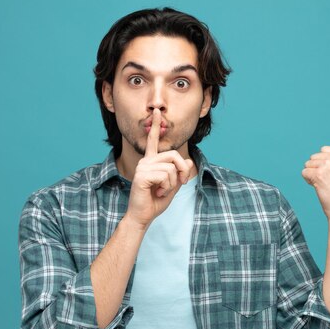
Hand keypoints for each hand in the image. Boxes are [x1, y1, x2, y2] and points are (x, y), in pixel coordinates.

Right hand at [124, 108, 194, 229]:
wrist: (143, 216)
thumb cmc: (155, 202)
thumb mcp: (173, 186)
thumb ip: (180, 173)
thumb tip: (187, 160)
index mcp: (152, 161)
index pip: (154, 141)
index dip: (156, 126)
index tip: (157, 112)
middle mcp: (146, 161)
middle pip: (174, 155)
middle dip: (183, 171)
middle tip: (181, 183)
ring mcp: (142, 167)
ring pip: (171, 168)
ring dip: (173, 183)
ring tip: (162, 191)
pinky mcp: (141, 175)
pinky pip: (165, 175)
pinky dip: (167, 187)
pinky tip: (157, 193)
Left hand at [302, 146, 329, 221]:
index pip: (323, 151)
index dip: (325, 164)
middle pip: (314, 157)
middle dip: (317, 170)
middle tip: (329, 182)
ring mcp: (328, 165)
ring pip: (308, 165)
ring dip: (312, 176)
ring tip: (324, 185)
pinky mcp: (319, 174)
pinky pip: (304, 173)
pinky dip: (307, 181)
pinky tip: (318, 188)